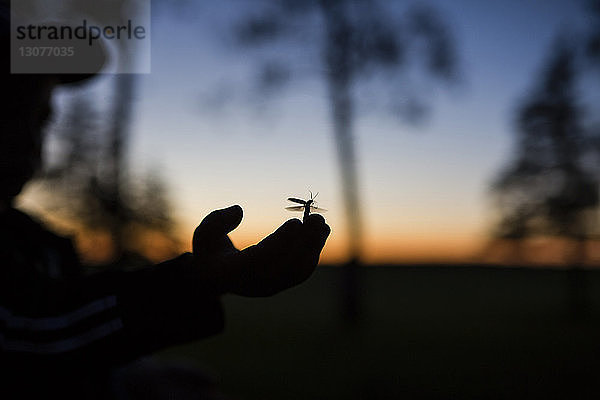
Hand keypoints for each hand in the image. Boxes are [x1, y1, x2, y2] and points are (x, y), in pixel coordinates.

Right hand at [193, 205, 329, 296]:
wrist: (214, 281)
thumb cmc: (209, 254)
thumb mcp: (204, 235)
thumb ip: (217, 221)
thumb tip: (239, 210)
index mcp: (234, 273)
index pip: (262, 259)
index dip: (280, 241)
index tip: (295, 222)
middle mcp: (255, 284)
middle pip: (286, 266)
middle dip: (304, 242)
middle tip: (316, 219)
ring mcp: (269, 287)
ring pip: (297, 271)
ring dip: (313, 247)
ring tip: (322, 225)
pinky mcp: (280, 286)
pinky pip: (300, 273)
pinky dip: (312, 254)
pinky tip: (319, 235)